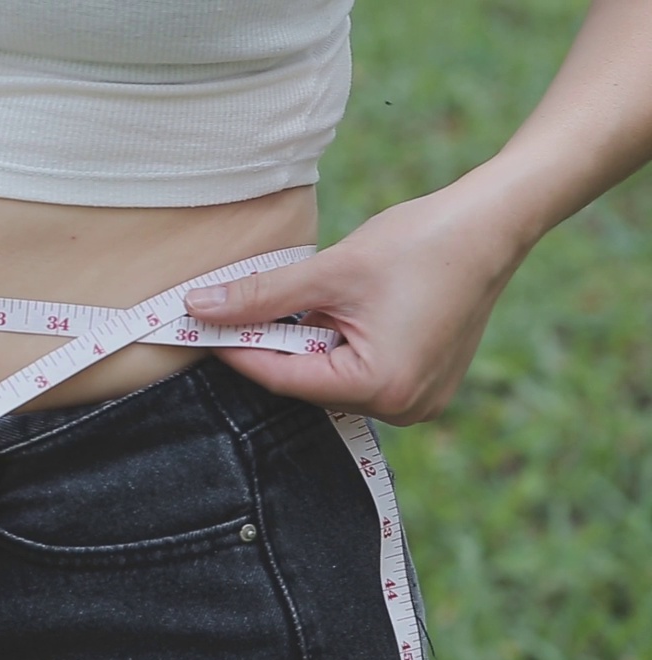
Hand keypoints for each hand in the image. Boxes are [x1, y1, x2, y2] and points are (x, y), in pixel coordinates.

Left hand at [184, 187, 530, 424]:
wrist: (491, 224)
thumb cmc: (420, 243)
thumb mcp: (329, 270)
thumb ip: (261, 295)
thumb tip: (198, 307)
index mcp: (381, 387)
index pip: (282, 378)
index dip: (236, 350)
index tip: (195, 327)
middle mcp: (403, 407)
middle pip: (306, 383)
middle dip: (272, 346)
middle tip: (232, 312)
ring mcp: (418, 401)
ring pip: (331, 378)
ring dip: (305, 344)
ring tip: (302, 301)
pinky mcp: (424, 384)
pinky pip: (360, 372)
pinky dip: (335, 346)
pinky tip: (333, 311)